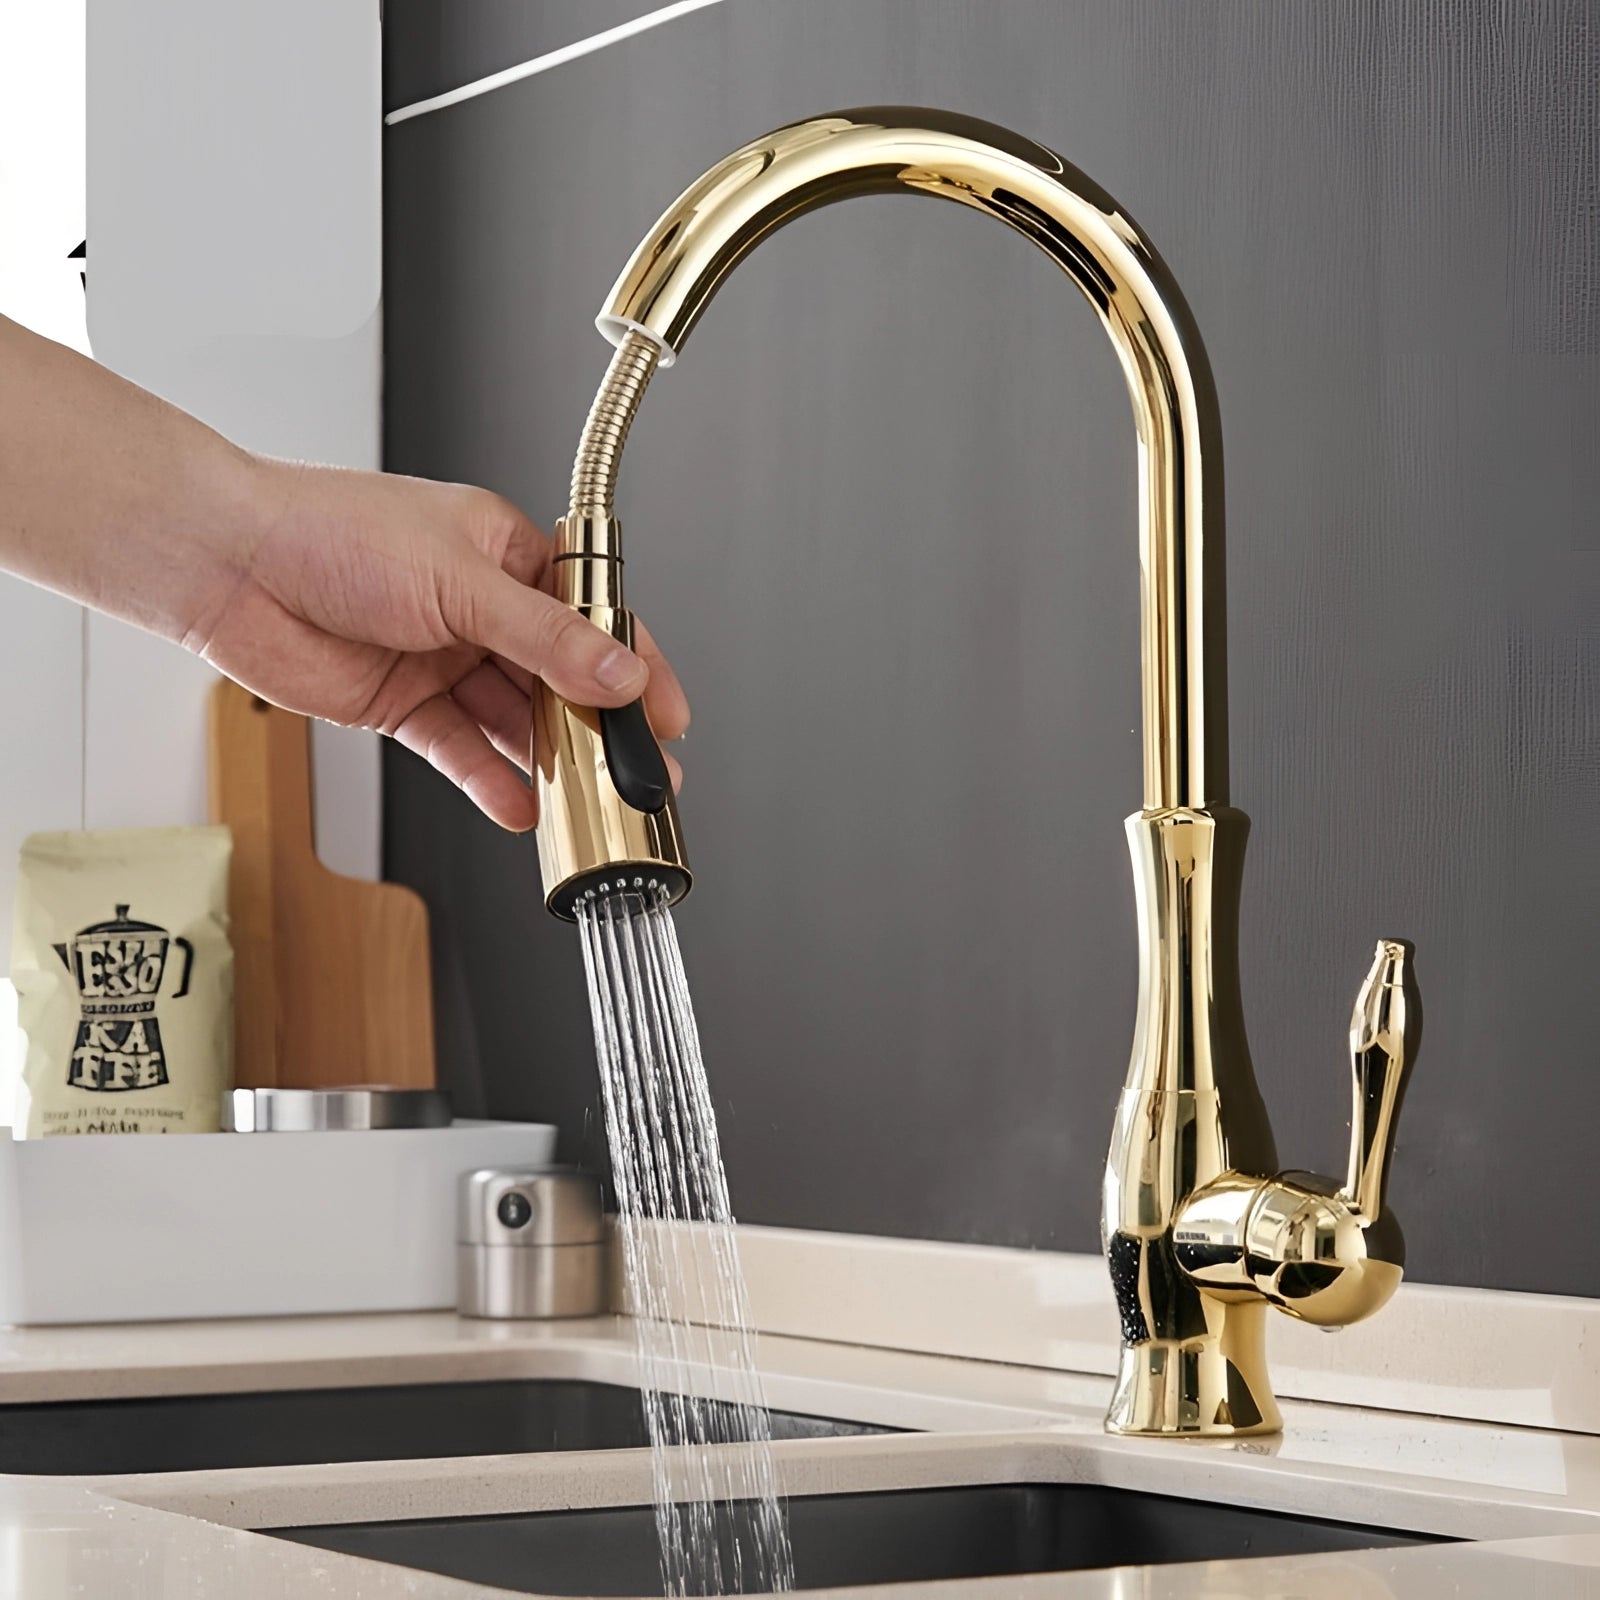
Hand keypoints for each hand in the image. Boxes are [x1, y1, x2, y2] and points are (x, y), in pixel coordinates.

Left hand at [184, 458, 688, 830]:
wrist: (231, 565)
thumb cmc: (330, 532)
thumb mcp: (460, 581)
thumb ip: (545, 639)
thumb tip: (620, 674)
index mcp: (506, 553)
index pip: (593, 616)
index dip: (635, 665)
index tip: (666, 713)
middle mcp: (480, 607)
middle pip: (559, 677)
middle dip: (599, 727)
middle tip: (636, 773)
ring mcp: (443, 657)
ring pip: (513, 720)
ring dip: (549, 761)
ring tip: (586, 801)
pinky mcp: (403, 703)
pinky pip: (461, 748)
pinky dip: (490, 780)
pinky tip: (520, 805)